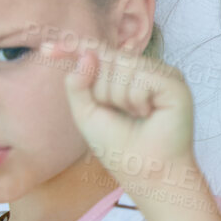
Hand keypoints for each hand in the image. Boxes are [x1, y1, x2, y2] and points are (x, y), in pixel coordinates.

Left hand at [41, 40, 203, 211]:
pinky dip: (137, 99)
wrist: (144, 172)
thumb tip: (87, 54)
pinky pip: (143, 76)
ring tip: (136, 116)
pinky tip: (149, 113)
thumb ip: (78, 84)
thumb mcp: (86, 114)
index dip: (74, 48)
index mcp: (126, 76)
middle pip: (110, 58)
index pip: (98, 53)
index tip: (45, 50)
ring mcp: (163, 74)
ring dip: (119, 97)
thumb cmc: (119, 148)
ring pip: (125, 66)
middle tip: (119, 114)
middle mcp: (146, 71)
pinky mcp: (175, 82)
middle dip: (102, 89)